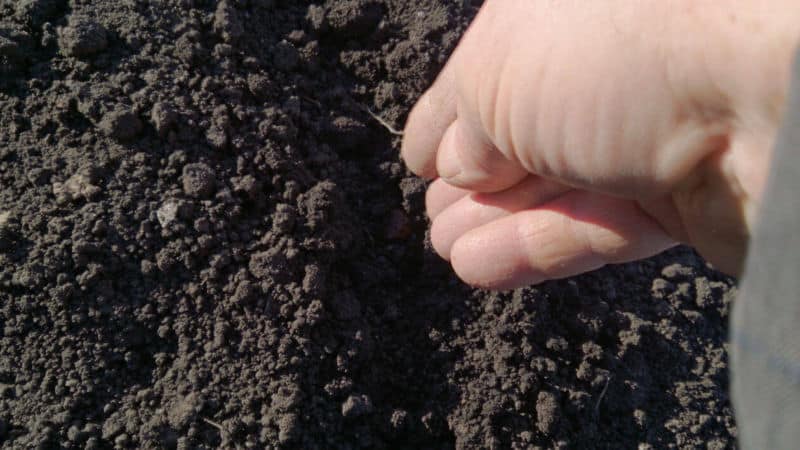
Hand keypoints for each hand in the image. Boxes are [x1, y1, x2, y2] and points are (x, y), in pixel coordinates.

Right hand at [402, 0, 798, 288]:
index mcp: (566, 16)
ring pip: (557, 189)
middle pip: (526, 136)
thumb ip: (464, 122)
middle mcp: (611, 70)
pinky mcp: (681, 201)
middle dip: (472, 180)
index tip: (416, 160)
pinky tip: (476, 266)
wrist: (761, 97)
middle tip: (431, 218)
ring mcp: (649, 137)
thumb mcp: (496, 75)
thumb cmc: (620, 52)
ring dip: (494, 222)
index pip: (491, 71)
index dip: (448, 116)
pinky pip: (593, 228)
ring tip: (445, 247)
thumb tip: (459, 166)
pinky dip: (532, 248)